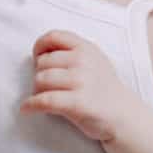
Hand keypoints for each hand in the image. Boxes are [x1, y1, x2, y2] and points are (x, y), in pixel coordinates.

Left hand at [20, 30, 136, 141]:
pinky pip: (44, 100)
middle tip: (44, 86)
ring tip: (41, 97)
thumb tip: (42, 53)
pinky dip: (31, 105)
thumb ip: (73, 52)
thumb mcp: (94, 60)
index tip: (36, 57)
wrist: (124, 115)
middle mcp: (83, 61)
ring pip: (40, 80)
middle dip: (38, 74)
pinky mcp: (77, 103)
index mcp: (86, 48)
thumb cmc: (104, 89)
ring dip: (35, 91)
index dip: (39, 46)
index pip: (54, 36)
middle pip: (43, 62)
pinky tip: (28, 108)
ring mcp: (81, 81)